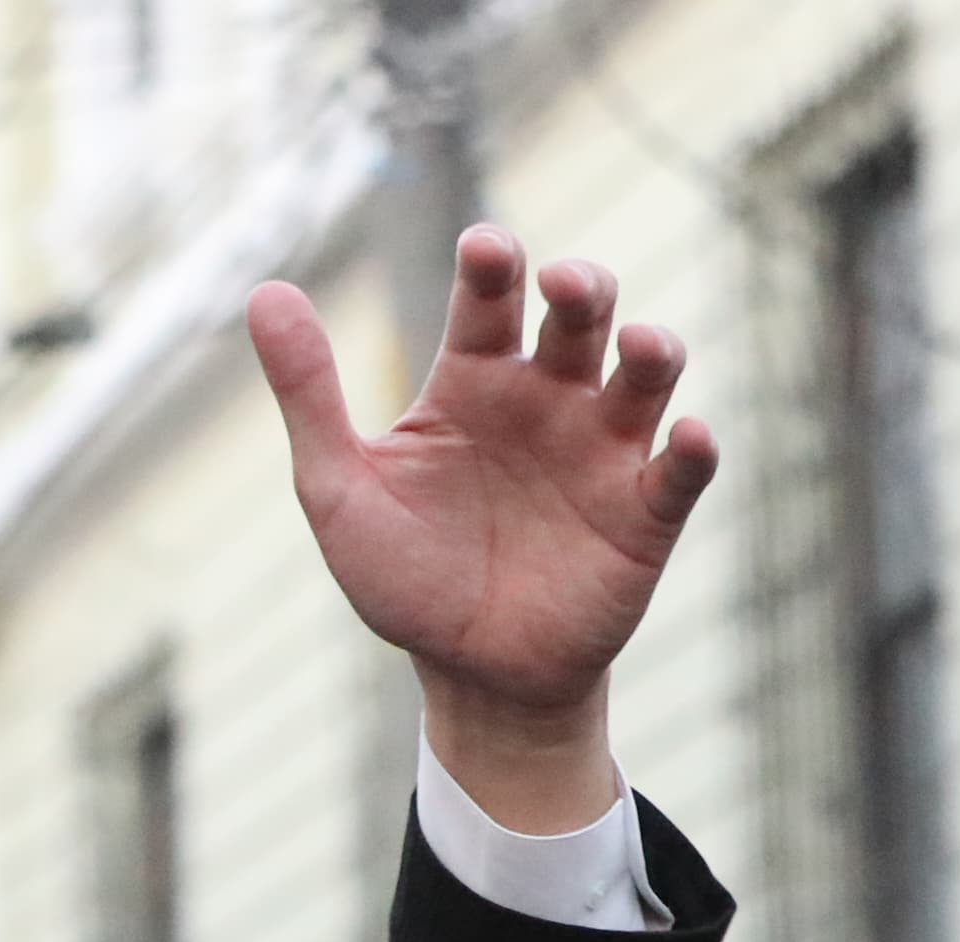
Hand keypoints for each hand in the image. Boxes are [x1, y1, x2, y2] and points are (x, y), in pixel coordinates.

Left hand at [248, 227, 717, 831]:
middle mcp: (547, 400)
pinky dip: (694, 450)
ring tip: (638, 348)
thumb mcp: (339, 488)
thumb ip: (309, 394)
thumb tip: (265, 292)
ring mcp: (603, 452)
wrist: (468, 675)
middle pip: (580, 315)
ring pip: (647, 375)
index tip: (485, 248)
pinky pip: (682, 470)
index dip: (493, 265)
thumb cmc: (404, 576)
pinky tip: (688, 438)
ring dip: (652, 350)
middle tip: (563, 285)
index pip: (489, 301)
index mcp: (475, 382)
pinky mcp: (645, 513)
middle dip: (582, 288)